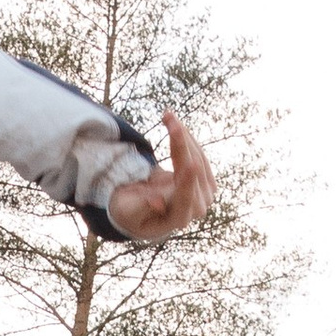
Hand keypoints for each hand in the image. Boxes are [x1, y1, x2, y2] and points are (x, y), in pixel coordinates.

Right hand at [107, 109, 216, 238]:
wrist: (143, 209)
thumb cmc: (130, 211)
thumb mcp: (128, 210)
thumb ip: (141, 208)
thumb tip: (157, 202)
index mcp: (178, 219)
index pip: (185, 198)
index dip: (188, 181)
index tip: (190, 163)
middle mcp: (197, 209)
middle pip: (193, 171)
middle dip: (180, 141)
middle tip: (167, 115)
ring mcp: (205, 194)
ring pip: (197, 157)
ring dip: (182, 135)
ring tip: (167, 115)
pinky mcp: (206, 181)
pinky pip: (198, 154)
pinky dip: (186, 138)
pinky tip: (174, 124)